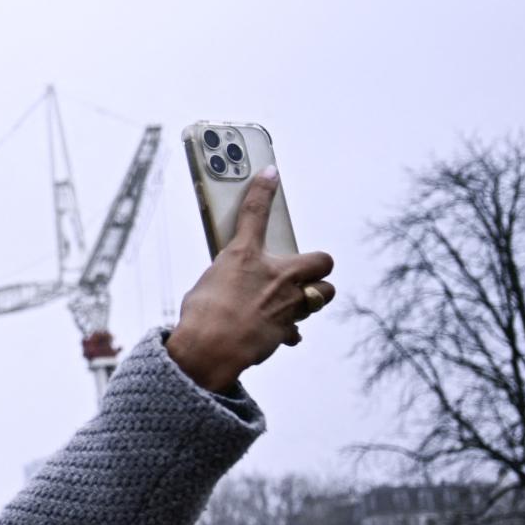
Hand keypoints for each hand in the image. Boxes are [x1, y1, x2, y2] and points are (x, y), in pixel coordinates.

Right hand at [166, 172, 333, 389]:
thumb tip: (234, 283)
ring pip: (323, 294)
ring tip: (292, 301)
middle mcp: (276, 276)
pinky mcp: (288, 329)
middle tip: (300, 270)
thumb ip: (229, 277)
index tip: (270, 174)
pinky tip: (276, 331)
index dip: (263, 190)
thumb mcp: (207, 282)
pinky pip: (297, 328)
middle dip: (316, 265)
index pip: (255, 214)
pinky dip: (288, 329)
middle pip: (321, 260)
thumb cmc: (201, 315)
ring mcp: (288, 303)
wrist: (211, 349)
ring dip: (312, 296)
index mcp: (246, 257)